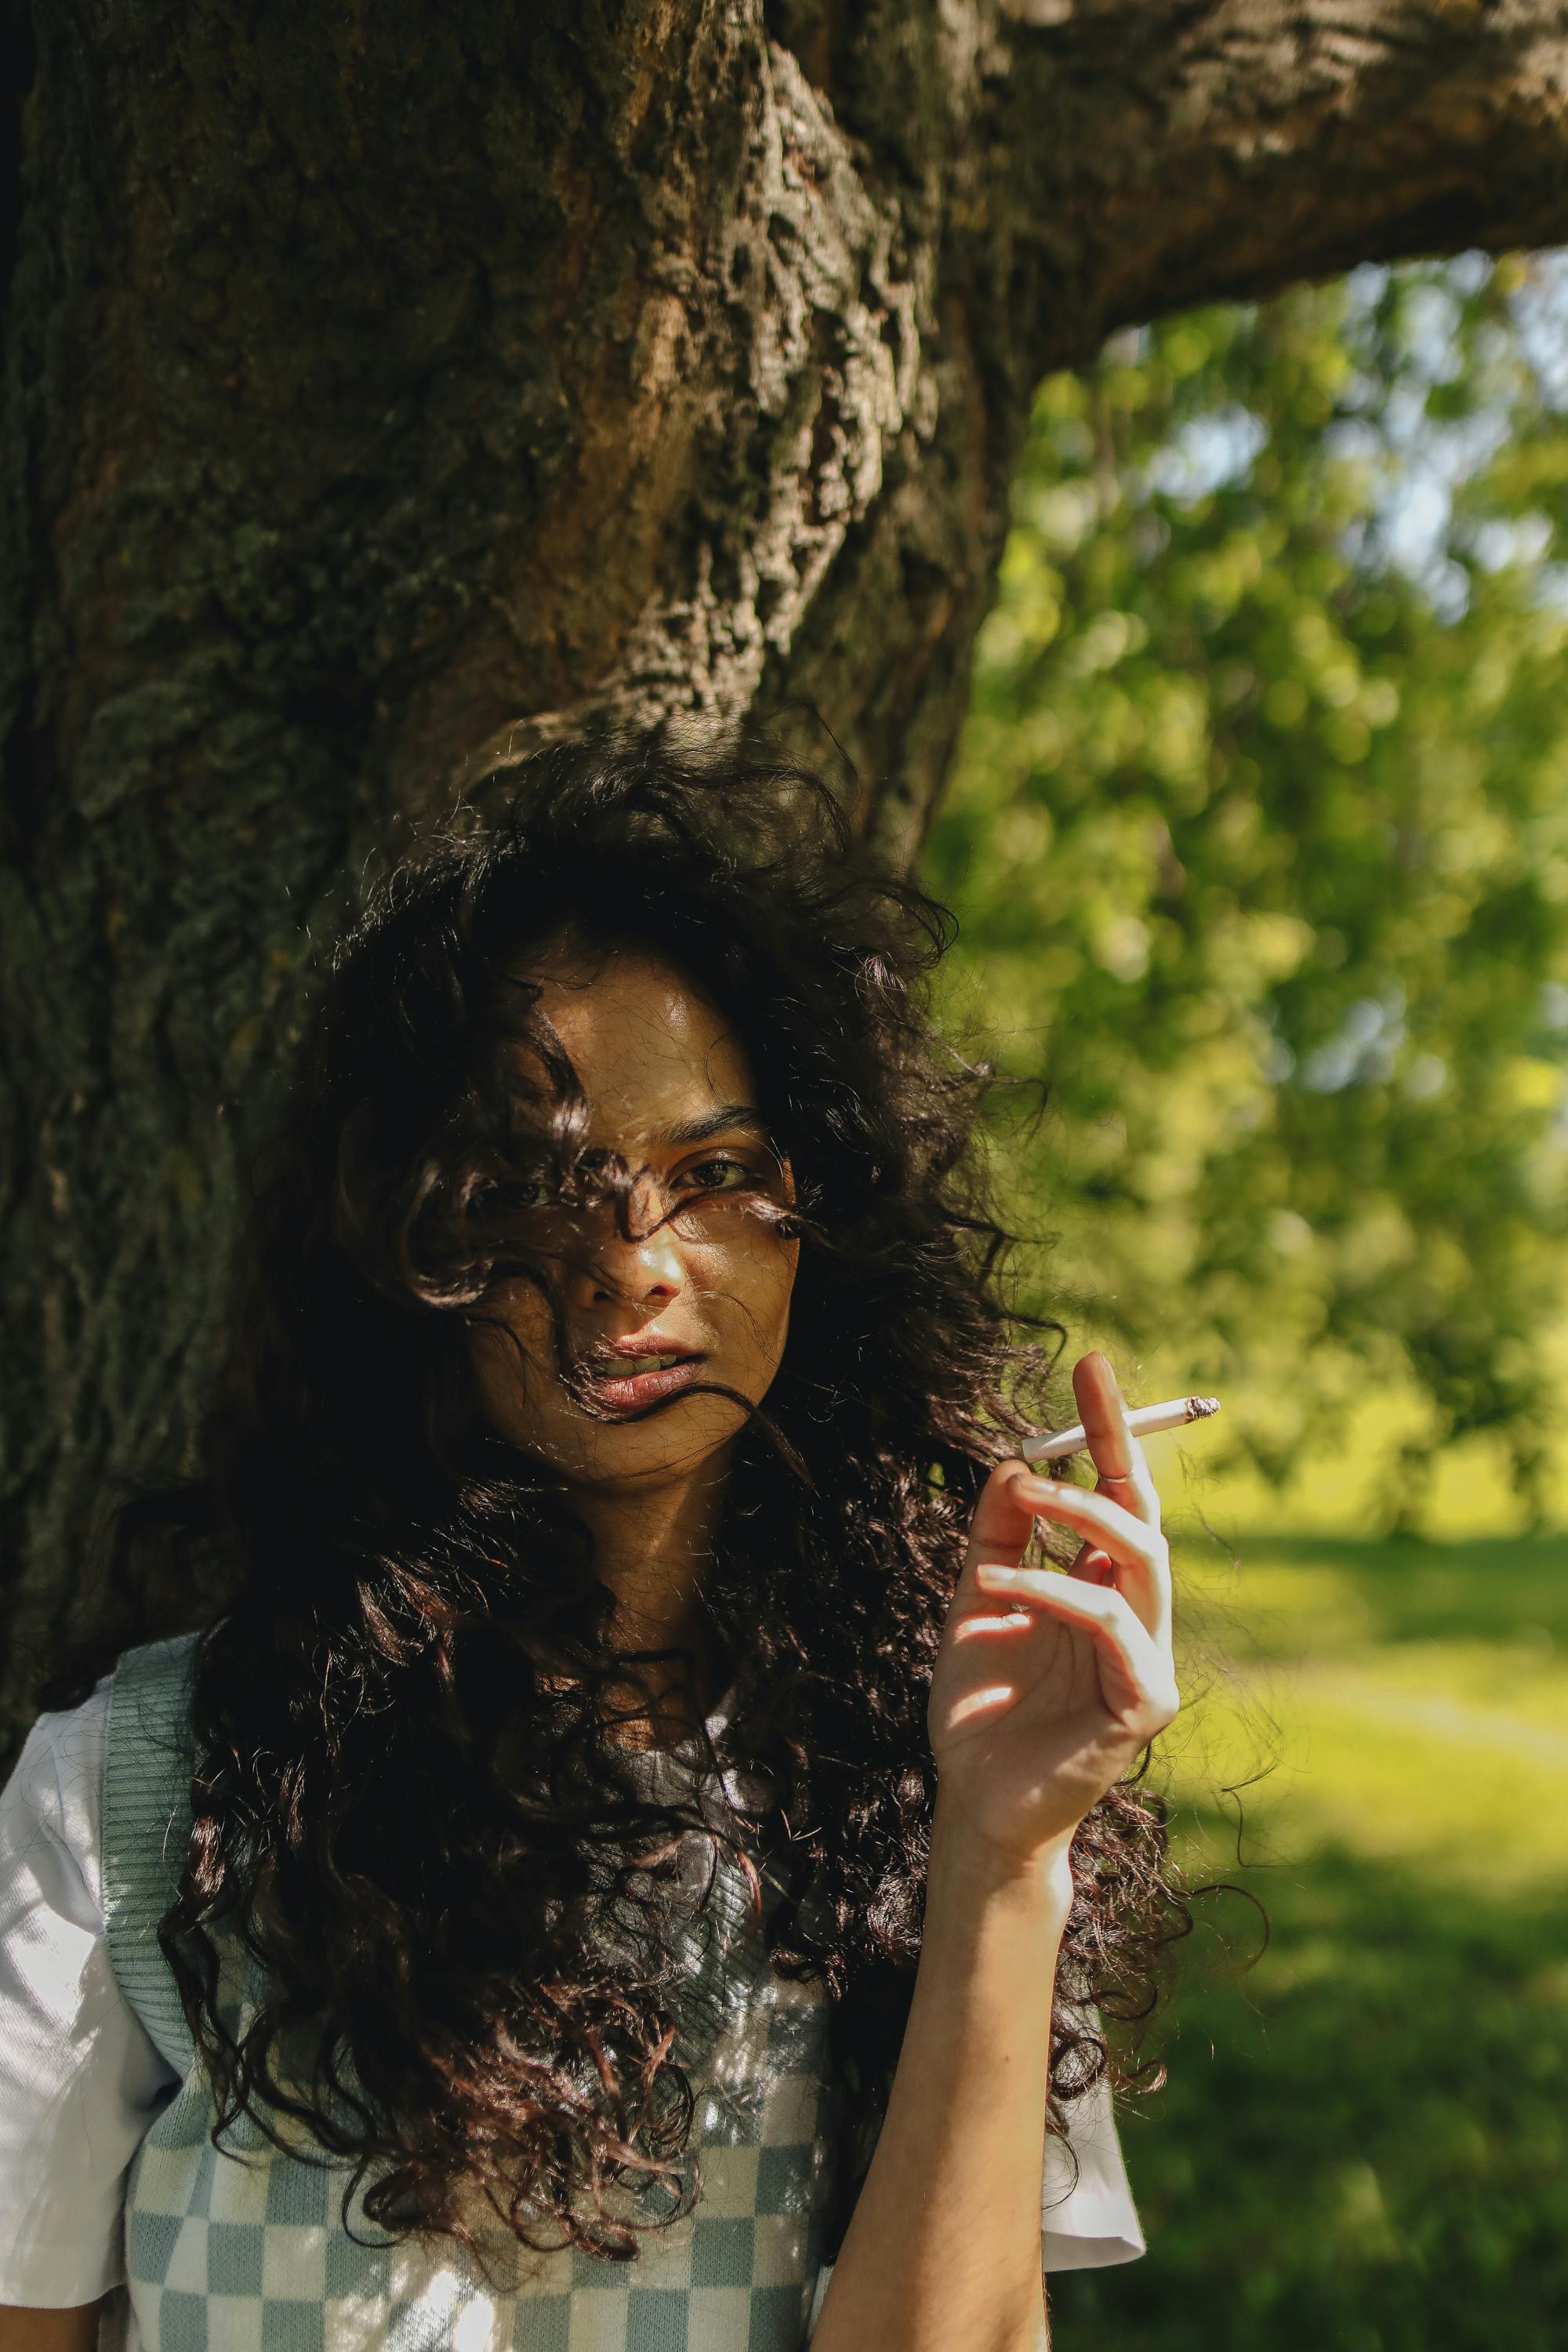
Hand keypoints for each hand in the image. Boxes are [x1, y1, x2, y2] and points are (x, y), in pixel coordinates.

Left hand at [925, 1351, 1179, 1871]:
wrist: (974, 1802)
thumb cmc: (982, 1708)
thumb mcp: (976, 1601)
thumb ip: (996, 1536)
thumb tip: (1013, 1463)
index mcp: (1100, 1588)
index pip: (1119, 1496)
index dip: (1110, 1431)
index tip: (1094, 1364)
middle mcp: (1133, 1616)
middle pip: (1145, 1514)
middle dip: (1115, 1447)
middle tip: (1068, 1410)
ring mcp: (1145, 1660)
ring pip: (1141, 1560)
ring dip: (1080, 1517)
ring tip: (1021, 1496)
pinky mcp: (1142, 1704)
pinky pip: (1111, 1623)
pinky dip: (1055, 1590)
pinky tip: (996, 1583)